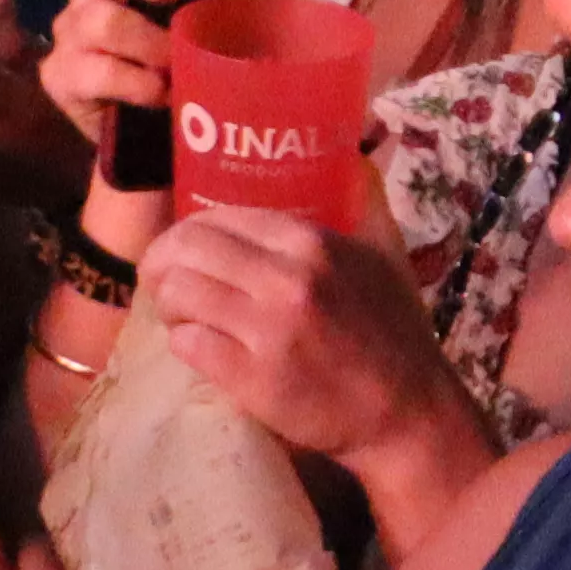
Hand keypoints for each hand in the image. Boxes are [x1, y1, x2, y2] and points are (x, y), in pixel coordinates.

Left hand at [144, 205, 495, 484]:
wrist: (407, 409)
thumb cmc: (394, 332)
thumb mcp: (382, 257)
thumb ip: (358, 210)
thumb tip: (354, 160)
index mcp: (310, 242)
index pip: (218, 218)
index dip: (188, 234)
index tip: (184, 253)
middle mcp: (286, 278)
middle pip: (186, 249)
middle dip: (163, 265)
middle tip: (164, 284)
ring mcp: (267, 329)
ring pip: (179, 294)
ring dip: (171, 306)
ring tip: (183, 318)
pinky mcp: (251, 378)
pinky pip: (188, 344)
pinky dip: (184, 343)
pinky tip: (198, 349)